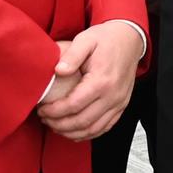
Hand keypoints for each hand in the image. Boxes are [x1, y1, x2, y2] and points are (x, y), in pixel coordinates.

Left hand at [36, 22, 139, 139]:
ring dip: (72, 132)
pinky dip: (88, 133)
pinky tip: (75, 131)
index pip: (73, 105)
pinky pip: (105, 127)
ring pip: (93, 129)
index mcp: (101, 80)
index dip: (54, 111)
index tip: (42, 109)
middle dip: (59, 124)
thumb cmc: (106, 39)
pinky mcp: (121, 106)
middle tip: (45, 119)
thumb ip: (71, 55)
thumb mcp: (85, 39)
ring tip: (55, 127)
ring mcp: (118, 103)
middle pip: (82, 121)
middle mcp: (112, 95)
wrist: (129, 39)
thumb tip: (58, 71)